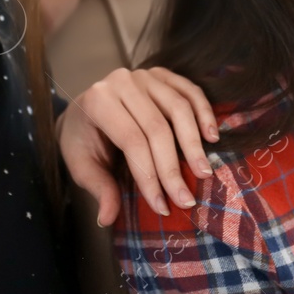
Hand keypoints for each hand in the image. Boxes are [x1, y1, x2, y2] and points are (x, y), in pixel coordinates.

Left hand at [58, 67, 218, 226]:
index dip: (149, 175)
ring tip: (204, 172)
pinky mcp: (162, 74)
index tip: (162, 207)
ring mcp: (144, 75)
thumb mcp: (81, 165)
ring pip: (177, 108)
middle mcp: (121, 81)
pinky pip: (189, 90)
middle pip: (157, 127)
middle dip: (173, 167)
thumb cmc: (83, 140)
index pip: (131, 141)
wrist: (83, 110)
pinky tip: (211, 136)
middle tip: (187, 199)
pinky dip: (204, 112)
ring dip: (193, 143)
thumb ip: (98, 188)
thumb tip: (107, 219)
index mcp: (98, 101)